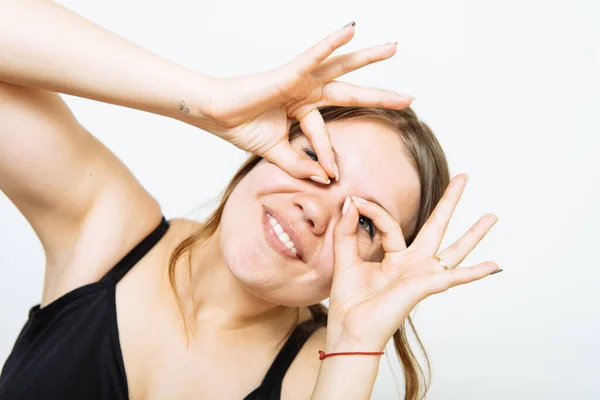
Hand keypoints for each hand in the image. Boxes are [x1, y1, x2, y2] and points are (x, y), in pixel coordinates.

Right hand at [199, 23, 412, 182]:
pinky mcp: (289, 72)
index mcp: (303, 110)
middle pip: (350, 92)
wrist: (216, 116)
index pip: (325, 135)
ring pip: (340, 67)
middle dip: (379, 96)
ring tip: (393, 49)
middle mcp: (306, 92)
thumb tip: (324, 178)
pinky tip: (352, 30)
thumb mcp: (277, 152)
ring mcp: (300, 80)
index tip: (331, 176)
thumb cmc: (241, 127)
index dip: (327, 156)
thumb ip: (300, 164)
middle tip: (408, 99)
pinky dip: (332, 43)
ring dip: (367, 58)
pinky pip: (314, 55)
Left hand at [326, 174, 500, 350]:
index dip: (372, 210)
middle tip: (464, 177)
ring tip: (492, 216)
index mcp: (394, 258)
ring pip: (453, 250)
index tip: (354, 200)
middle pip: (436, 227)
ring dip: (473, 233)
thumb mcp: (345, 259)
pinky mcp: (424, 286)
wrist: (349, 331)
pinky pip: (452, 277)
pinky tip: (495, 266)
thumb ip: (347, 231)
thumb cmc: (349, 302)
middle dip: (450, 202)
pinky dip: (474, 272)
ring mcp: (421, 275)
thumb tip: (352, 201)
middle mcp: (412, 264)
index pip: (390, 224)